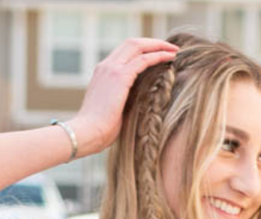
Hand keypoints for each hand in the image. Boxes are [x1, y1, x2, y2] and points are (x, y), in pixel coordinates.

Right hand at [69, 37, 179, 155]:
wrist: (87, 133)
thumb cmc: (99, 131)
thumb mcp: (112, 111)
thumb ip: (123, 101)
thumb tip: (139, 105)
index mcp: (103, 73)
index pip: (125, 52)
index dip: (143, 49)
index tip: (158, 54)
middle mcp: (106, 66)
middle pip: (132, 43)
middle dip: (153, 42)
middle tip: (170, 48)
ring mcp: (111, 69)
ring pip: (138, 46)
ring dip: (158, 45)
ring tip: (174, 50)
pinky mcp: (119, 77)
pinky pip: (143, 60)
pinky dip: (158, 56)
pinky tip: (171, 58)